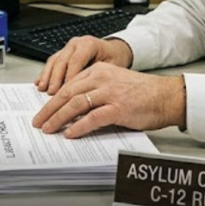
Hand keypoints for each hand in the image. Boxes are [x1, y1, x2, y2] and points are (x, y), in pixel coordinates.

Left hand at [31, 65, 185, 138]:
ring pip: (75, 104)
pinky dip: (78, 127)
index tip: (42, 110)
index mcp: (98, 71)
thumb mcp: (114, 83)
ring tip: (48, 129)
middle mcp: (101, 79)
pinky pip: (92, 118)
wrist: (166, 96)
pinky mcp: (118, 108)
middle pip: (67, 93)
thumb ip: (94, 91)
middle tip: (38, 121)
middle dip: (49, 109)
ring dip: (58, 118)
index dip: (52, 99)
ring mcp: (109, 93)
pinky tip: (70, 134)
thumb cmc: (142, 94)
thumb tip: (72, 110)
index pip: (68, 84)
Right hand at [35, 36, 132, 94]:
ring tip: (43, 89)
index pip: (76, 60)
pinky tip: (40, 82)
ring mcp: (68, 48)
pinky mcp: (63, 53)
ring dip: (47, 76)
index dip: (68, 76)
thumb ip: (99, 78)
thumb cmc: (115, 59)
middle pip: (62, 61)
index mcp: (89, 44)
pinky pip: (52, 62)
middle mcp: (77, 44)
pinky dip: (45, 73)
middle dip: (55, 78)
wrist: (114, 51)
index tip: (65, 91)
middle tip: (52, 93)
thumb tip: (88, 94)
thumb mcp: (112, 67)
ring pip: (54, 61)